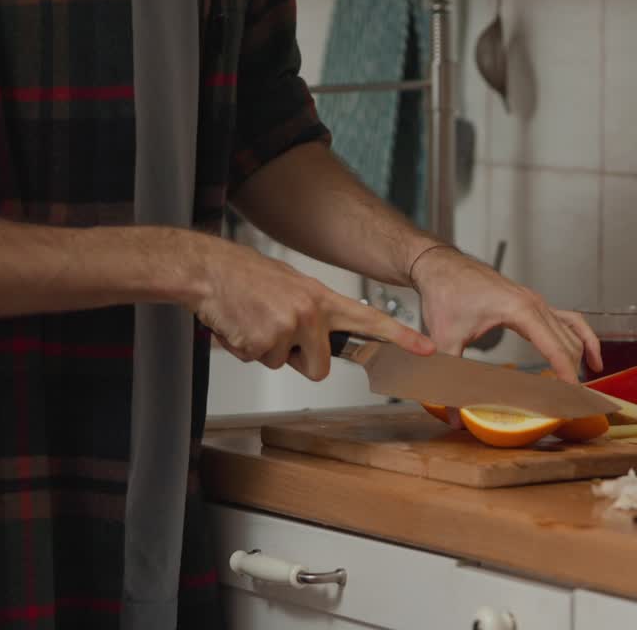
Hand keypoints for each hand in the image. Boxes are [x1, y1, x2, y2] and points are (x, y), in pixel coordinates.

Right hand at [188, 236, 434, 379]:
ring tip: (252, 320)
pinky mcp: (263, 340)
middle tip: (273, 332)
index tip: (427, 350)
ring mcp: (289, 326)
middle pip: (319, 368)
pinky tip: (238, 324)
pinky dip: (244, 350)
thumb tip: (320, 339)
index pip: (372, 320)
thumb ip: (313, 313)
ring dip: (264, 351)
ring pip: (283, 365)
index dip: (401, 338)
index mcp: (322, 298)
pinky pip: (258, 362)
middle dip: (297, 361)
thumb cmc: (247, 278)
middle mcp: (311, 312)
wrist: (209, 270)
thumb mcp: (292, 288)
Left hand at [410, 246, 602, 382]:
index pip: (555, 347)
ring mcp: (535, 300)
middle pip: (568, 340)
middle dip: (575, 369)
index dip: (567, 373)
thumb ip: (452, 378)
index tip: (573, 396)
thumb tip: (455, 419)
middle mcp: (534, 303)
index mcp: (520, 310)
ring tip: (589, 377)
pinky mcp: (530, 301)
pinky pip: (564, 318)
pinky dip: (577, 334)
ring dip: (582, 352)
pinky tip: (582, 352)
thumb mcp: (445, 340)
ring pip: (571, 328)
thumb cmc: (444, 295)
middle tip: (577, 400)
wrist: (441, 265)